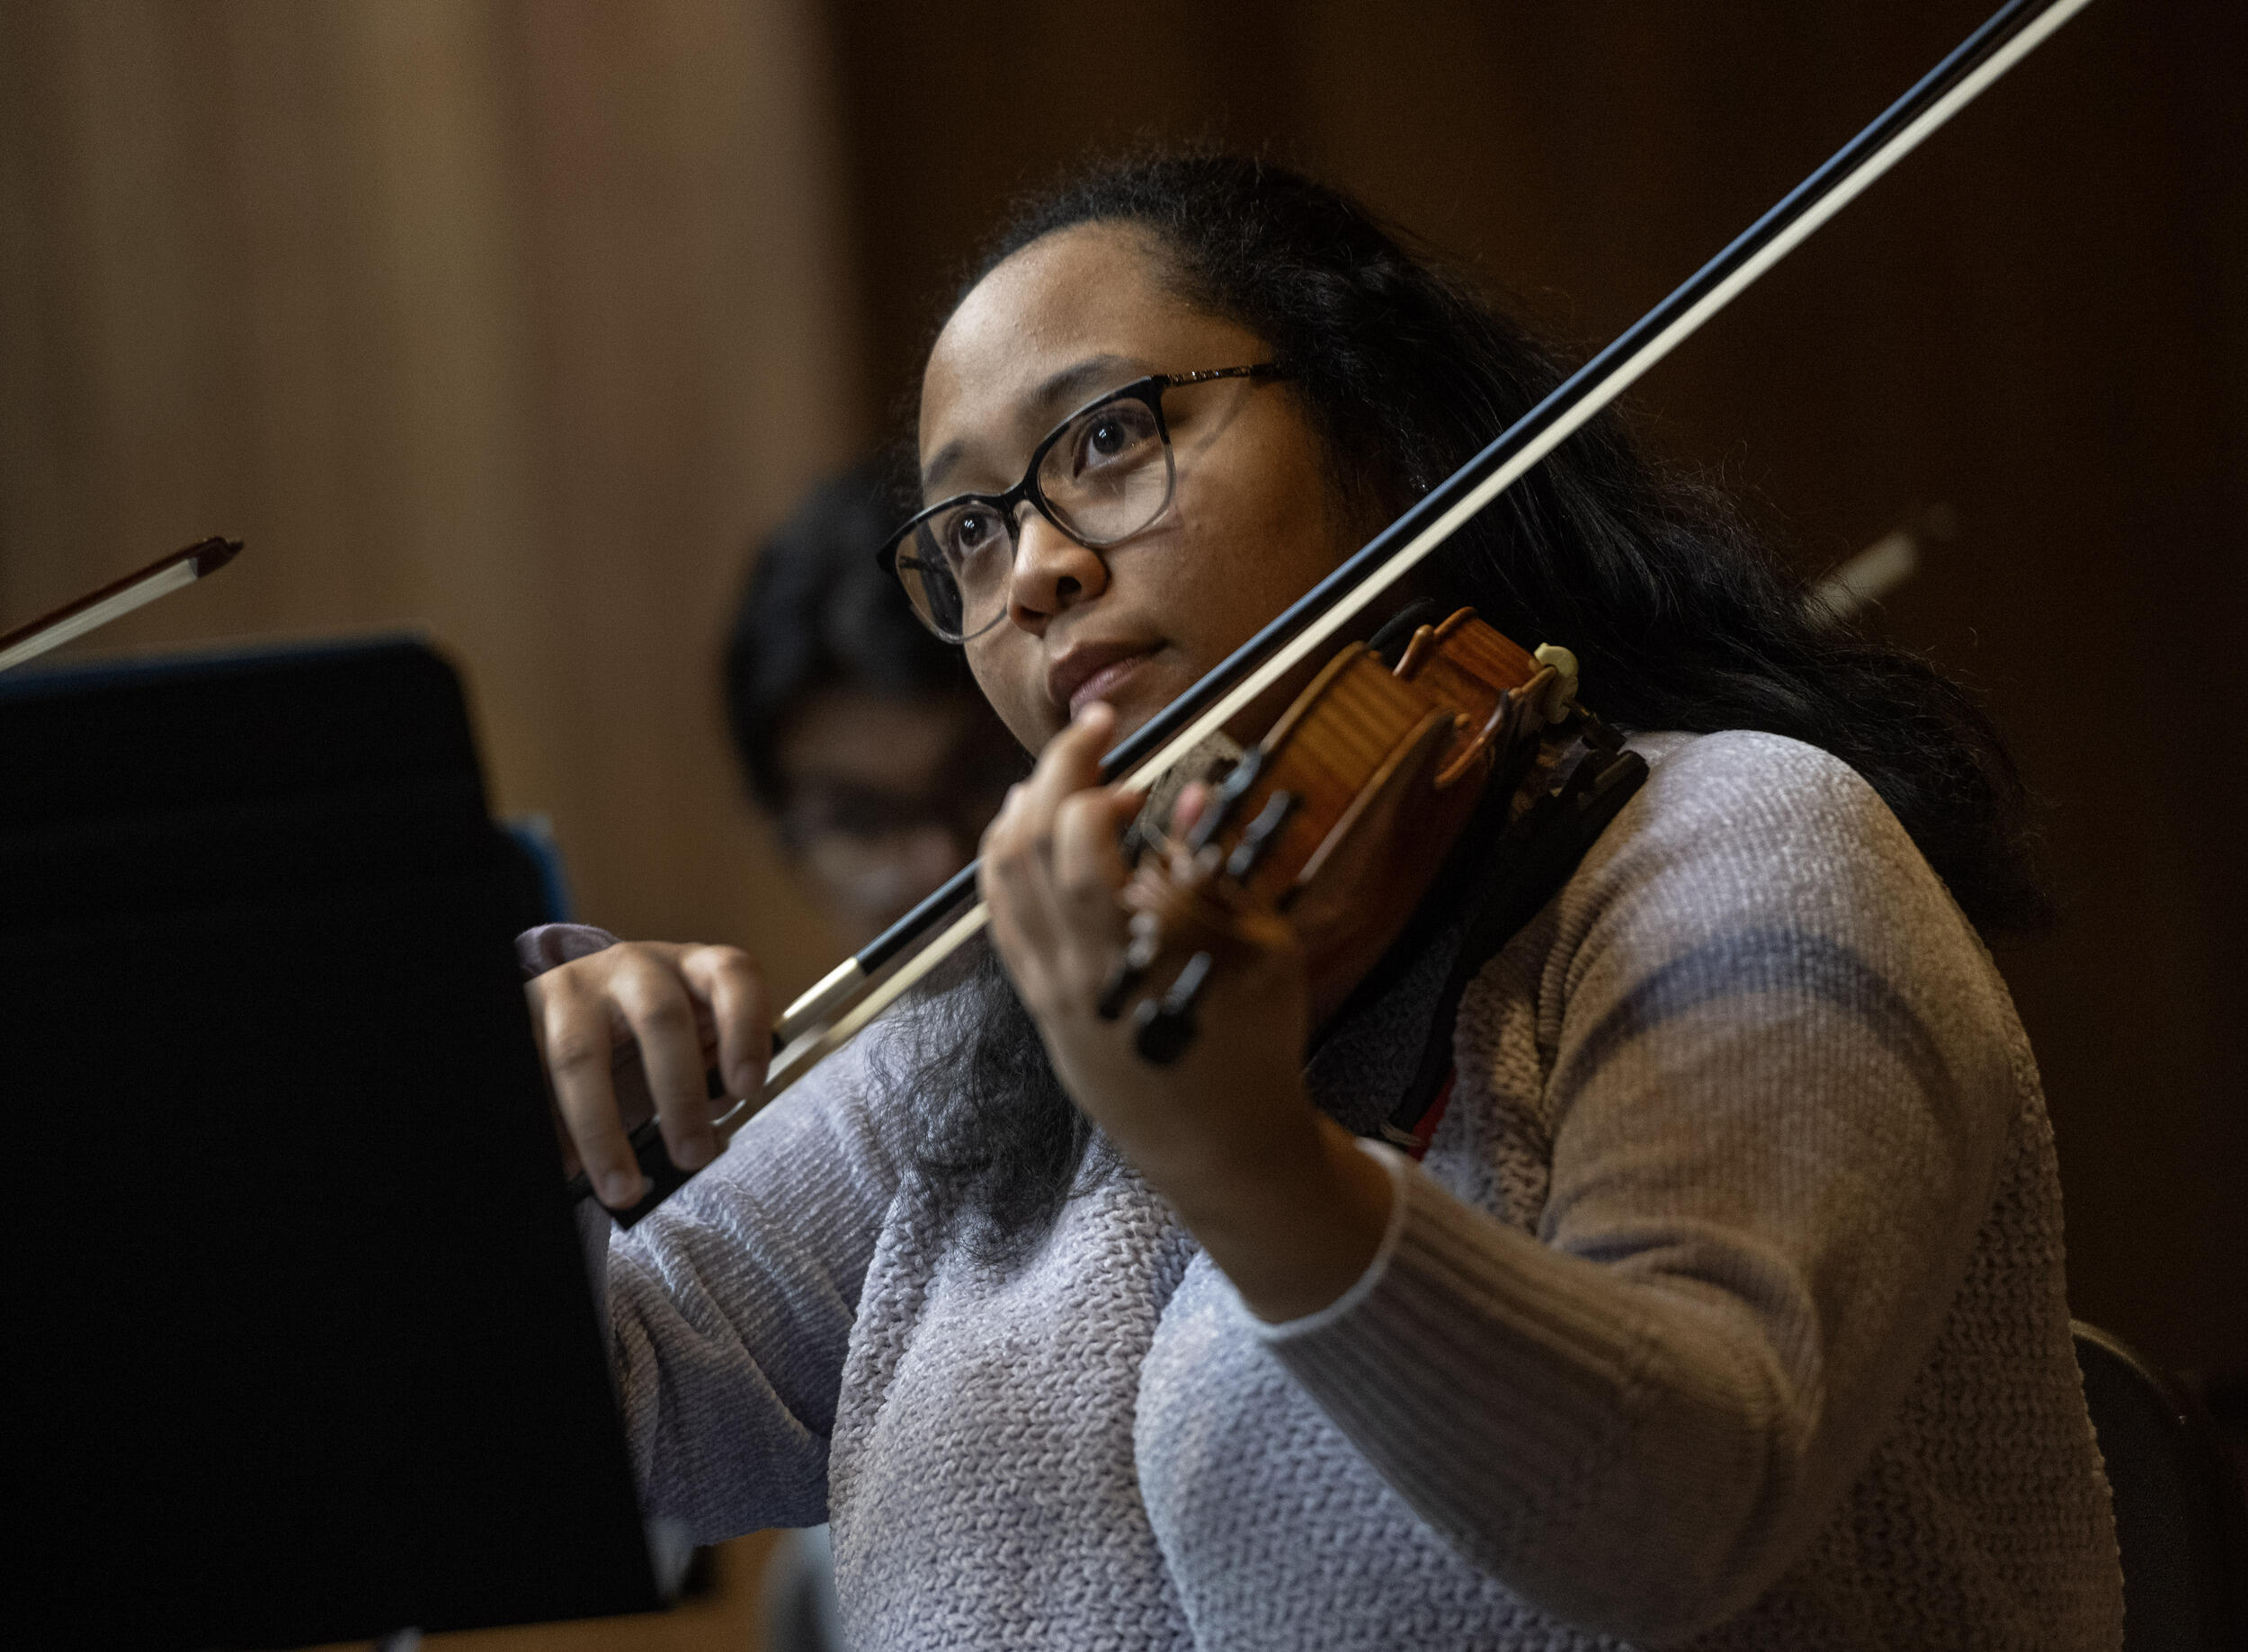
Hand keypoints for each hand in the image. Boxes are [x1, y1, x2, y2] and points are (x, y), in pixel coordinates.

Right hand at [525, 941, 768, 1208]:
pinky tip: (567, 1163)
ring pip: (582, 1054)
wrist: (583, 999)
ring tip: (623, 1187)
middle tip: (692, 1156)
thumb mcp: (694, 1041)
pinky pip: (537, 1073)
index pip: (733, 976)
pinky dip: (553, 1128)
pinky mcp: (528, 1012)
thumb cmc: (654, 1032)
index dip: (744, 1028)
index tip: (746, 1088)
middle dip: (680, 1093)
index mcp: (693, 968)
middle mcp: (638, 967)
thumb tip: (707, 1143)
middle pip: (662, 1018)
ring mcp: (577, 987)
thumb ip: (712, 1079)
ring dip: (602, 1130)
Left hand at [980, 703, 1391, 1318]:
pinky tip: (1032, 837)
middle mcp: (1075, 974)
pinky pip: (1004, 923)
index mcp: (1133, 957)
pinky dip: (1008, 866)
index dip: (1091, 781)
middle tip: (1089, 734)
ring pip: (1001, 883)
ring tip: (1056, 777)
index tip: (1127, 754)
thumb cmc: (1255, 1048)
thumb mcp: (1261, 956)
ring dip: (1021, 813)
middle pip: (1026, 849)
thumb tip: (1189, 794)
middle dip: (1051, 773)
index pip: (1078, 846)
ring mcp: (1050, 995)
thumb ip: (1217, 873)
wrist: (1222, 1148)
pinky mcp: (1042, 1011)